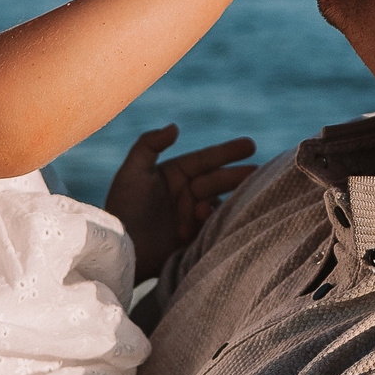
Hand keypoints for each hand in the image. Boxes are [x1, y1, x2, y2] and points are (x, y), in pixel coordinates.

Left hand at [105, 125, 256, 280]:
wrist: (120, 248)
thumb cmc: (123, 207)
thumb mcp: (131, 172)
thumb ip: (149, 145)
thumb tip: (175, 127)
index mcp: (175, 174)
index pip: (205, 160)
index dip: (227, 152)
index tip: (250, 145)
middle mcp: (187, 192)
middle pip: (216, 180)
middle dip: (235, 176)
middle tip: (255, 172)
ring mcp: (192, 215)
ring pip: (217, 203)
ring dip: (216, 203)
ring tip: (202, 209)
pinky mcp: (196, 238)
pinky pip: (213, 227)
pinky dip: (210, 223)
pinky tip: (199, 223)